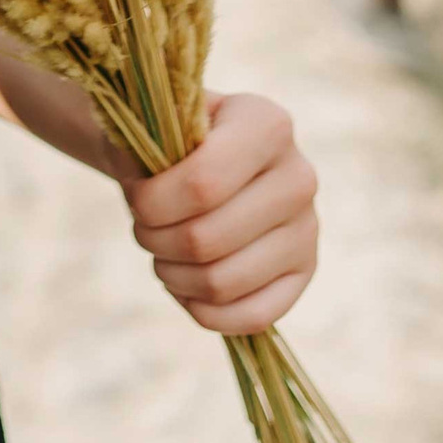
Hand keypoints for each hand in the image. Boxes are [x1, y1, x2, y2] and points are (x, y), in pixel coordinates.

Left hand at [126, 92, 317, 336]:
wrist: (206, 157)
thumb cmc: (175, 142)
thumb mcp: (156, 126)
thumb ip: (145, 146)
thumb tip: (142, 178)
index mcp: (267, 125)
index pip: (201, 184)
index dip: (151, 203)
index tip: (135, 196)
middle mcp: (298, 176)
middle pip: (205, 240)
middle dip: (155, 240)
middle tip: (144, 227)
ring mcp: (307, 229)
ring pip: (221, 283)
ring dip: (172, 275)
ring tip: (162, 252)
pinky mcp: (303, 272)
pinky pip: (251, 317)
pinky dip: (203, 309)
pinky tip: (186, 283)